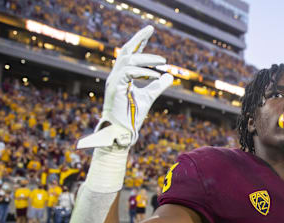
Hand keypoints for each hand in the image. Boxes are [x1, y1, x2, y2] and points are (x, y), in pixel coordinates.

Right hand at [78, 26, 173, 148]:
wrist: (122, 133)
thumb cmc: (132, 116)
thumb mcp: (149, 97)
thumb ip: (158, 85)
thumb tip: (170, 75)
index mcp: (122, 75)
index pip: (130, 53)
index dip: (139, 41)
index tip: (149, 30)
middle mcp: (115, 75)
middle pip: (126, 50)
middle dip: (138, 38)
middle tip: (151, 28)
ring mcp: (113, 81)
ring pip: (128, 59)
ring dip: (147, 58)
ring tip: (163, 61)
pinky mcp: (115, 88)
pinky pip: (128, 72)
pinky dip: (143, 72)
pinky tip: (156, 75)